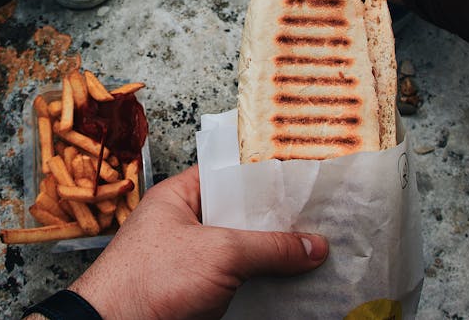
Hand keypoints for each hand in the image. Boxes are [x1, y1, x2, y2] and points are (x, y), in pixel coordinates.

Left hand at [69, 165, 328, 318]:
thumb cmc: (148, 280)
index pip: (229, 175)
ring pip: (243, 253)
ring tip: (318, 253)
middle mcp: (186, 226)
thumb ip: (269, 246)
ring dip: (274, 258)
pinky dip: (264, 285)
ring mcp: (192, 261)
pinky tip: (294, 286)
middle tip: (320, 219)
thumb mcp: (219, 253)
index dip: (264, 176)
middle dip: (277, 222)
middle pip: (241, 217)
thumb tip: (312, 246)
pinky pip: (239, 283)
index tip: (301, 178)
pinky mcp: (199, 293)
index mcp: (179, 198)